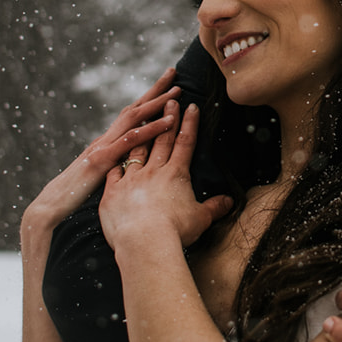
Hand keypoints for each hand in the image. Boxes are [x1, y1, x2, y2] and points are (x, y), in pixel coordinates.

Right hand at [20, 68, 180, 243]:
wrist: (50, 206)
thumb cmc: (75, 195)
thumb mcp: (100, 177)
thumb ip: (114, 166)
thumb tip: (131, 163)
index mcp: (106, 143)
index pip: (130, 115)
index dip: (148, 99)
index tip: (166, 85)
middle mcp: (105, 139)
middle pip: (133, 107)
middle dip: (154, 90)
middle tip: (173, 72)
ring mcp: (103, 147)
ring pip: (133, 118)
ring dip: (156, 103)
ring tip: (177, 92)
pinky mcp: (101, 160)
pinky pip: (130, 141)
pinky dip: (150, 129)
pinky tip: (168, 122)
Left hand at [99, 99, 232, 250]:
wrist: (145, 241)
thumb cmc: (175, 230)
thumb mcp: (200, 219)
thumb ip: (214, 207)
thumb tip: (229, 202)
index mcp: (176, 174)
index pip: (185, 143)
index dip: (190, 123)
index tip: (191, 106)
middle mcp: (154, 170)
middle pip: (162, 138)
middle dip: (167, 118)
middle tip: (170, 100)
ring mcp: (132, 178)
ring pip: (137, 149)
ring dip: (141, 132)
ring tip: (142, 117)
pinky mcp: (113, 190)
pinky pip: (113, 170)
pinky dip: (115, 161)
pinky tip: (114, 153)